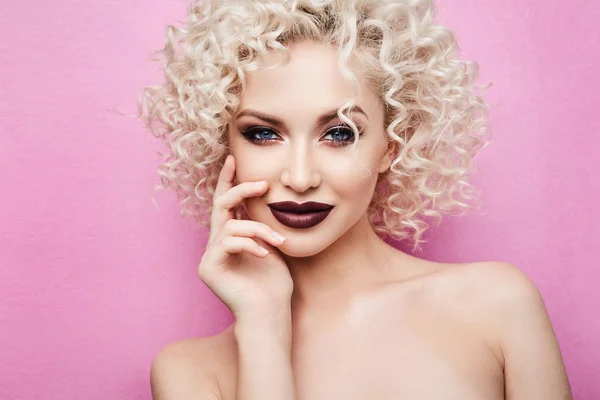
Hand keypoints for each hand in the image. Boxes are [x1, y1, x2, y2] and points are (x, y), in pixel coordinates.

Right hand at [197, 155, 292, 319]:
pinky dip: (250, 244)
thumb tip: (264, 196)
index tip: (233, 158)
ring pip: (229, 225)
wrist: (270, 312)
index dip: (228, 180)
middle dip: (241, 190)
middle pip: (221, 205)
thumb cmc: (274, 283)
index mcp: (231, 237)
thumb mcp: (272, 244)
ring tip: (278, 242)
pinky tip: (265, 256)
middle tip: (263, 185)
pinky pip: (228, 242)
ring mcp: (210, 256)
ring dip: (258, 229)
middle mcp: (217, 244)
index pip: (226, 203)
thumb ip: (262, 223)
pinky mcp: (209, 268)